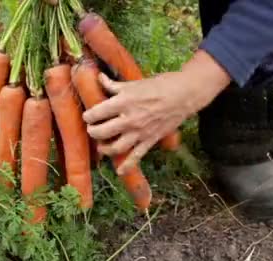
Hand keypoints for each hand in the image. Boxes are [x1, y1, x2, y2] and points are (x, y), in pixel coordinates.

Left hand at [82, 50, 231, 174]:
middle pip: (102, 132)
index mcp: (124, 101)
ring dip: (104, 149)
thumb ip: (114, 85)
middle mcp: (129, 119)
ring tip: (101, 146)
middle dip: (92, 132)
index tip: (87, 116)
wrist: (185, 95)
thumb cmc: (160, 85)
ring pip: (115, 148)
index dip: (88, 116)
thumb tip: (99, 78)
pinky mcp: (150, 140)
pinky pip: (136, 157)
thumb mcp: (135, 83)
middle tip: (92, 130)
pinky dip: (126, 166)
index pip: (97, 112)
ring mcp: (140, 132)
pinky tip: (119, 171)